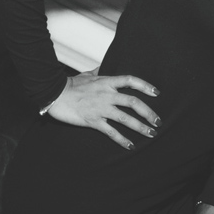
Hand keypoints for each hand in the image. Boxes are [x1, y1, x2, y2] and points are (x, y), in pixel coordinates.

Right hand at [46, 70, 160, 148]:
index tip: (157, 93)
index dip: (145, 86)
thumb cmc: (70, 85)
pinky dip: (122, 140)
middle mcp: (107, 94)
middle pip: (133, 102)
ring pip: (126, 119)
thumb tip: (104, 67)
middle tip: (158, 121)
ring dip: (141, 127)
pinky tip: (131, 146)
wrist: (54, 95)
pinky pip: (111, 132)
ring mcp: (101, 108)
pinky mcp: (93, 121)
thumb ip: (99, 72)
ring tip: (152, 134)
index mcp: (107, 81)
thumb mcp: (87, 75)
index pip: (131, 80)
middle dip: (148, 113)